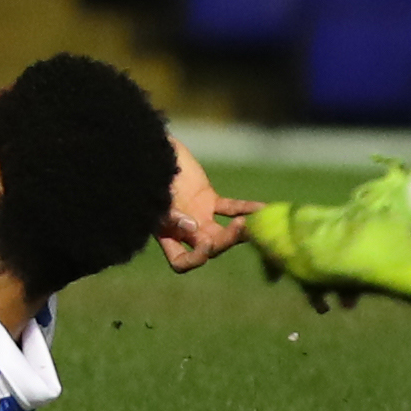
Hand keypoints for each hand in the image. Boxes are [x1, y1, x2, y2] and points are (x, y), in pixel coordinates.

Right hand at [154, 137, 258, 272]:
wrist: (153, 149)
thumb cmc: (147, 176)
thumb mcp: (154, 197)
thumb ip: (171, 215)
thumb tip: (192, 227)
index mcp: (167, 234)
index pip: (181, 261)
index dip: (195, 259)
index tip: (206, 246)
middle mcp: (184, 231)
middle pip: (209, 248)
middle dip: (225, 241)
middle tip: (239, 226)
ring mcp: (199, 216)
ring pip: (223, 232)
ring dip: (240, 231)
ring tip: (255, 224)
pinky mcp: (209, 199)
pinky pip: (230, 208)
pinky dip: (246, 208)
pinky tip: (262, 208)